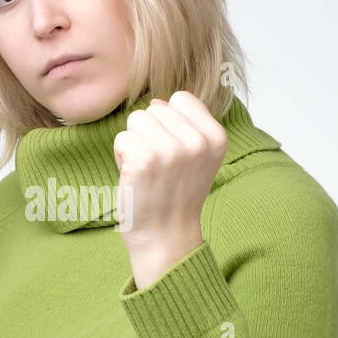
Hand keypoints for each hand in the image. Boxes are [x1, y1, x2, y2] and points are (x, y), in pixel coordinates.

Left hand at [112, 91, 227, 286]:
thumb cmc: (176, 197)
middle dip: (149, 134)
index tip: (172, 151)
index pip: (181, 99)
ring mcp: (171, 150)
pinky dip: (121, 158)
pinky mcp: (144, 159)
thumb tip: (156, 102)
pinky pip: (121, 139)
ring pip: (136, 121)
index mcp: (216, 138)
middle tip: (157, 167)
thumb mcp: (198, 158)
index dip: (169, 122)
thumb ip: (186, 126)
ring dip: (134, 144)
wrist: (166, 237)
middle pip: (154, 109)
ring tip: (146, 170)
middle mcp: (197, 142)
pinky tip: (135, 178)